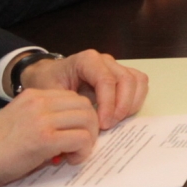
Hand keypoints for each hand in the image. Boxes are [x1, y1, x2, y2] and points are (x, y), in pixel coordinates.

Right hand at [0, 88, 98, 186]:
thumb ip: (44, 120)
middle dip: (90, 127)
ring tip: (73, 153)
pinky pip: (82, 139)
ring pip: (88, 120)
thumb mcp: (19, 122)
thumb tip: (71, 131)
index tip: (73, 134)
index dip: (80, 117)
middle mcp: (40, 102)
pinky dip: (82, 152)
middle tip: (79, 145)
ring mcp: (43, 119)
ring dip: (88, 139)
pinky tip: (69, 160)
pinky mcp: (44, 139)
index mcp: (34, 95)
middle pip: (86, 106)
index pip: (74, 98)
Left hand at [19, 49, 148, 129]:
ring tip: (116, 121)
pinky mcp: (122, 75)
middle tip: (109, 126)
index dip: (108, 104)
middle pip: (126, 80)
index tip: (102, 124)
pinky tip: (121, 115)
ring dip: (131, 104)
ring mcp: (116, 66)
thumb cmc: (47, 83)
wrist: (48, 74)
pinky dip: (135, 100)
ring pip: (137, 81)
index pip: (106, 80)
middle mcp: (105, 60)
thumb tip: (83, 125)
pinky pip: (139, 84)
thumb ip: (66, 106)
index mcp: (87, 60)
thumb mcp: (48, 94)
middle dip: (121, 106)